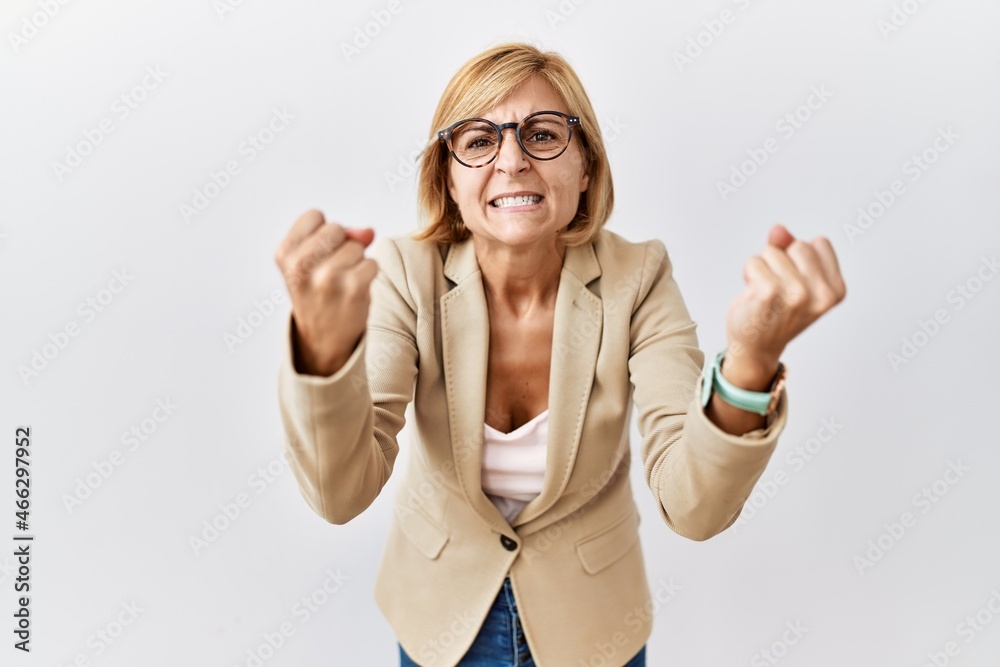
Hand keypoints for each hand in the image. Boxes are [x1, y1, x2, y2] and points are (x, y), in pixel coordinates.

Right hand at [274, 209, 377, 375]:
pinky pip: (372, 263)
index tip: (318, 255)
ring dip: (356, 262)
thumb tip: (368, 232)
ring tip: (343, 283)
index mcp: (285, 254)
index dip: (323, 233)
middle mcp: (302, 266)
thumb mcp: (312, 262)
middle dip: (341, 244)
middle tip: (333, 270)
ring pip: (357, 246)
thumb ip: (338, 237)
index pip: (315, 216)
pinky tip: (355, 291)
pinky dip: (369, 275)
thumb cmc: (318, 293)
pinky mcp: (355, 290)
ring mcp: (329, 279)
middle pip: (337, 228)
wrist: (322, 340)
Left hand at [725, 223, 846, 377]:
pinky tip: (753, 294)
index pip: (819, 243)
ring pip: (772, 252)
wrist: (758, 347)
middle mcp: (820, 294)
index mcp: (835, 290)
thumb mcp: (796, 278)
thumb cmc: (777, 311)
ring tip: (765, 292)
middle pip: (797, 245)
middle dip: (782, 260)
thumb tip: (778, 229)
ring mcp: (796, 294)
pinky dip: (749, 273)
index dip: (801, 257)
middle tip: (778, 287)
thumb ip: (790, 248)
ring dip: (763, 267)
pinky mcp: (768, 293)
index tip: (797, 281)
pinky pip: (754, 262)